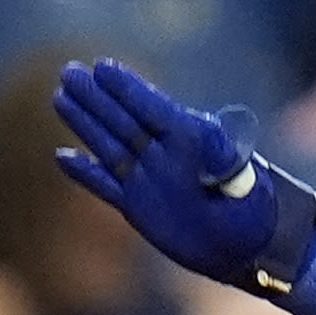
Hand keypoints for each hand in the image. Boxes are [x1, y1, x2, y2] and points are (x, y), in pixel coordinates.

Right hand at [47, 58, 281, 291]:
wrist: (250, 248)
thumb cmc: (255, 209)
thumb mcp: (245, 181)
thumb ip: (223, 158)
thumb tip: (206, 136)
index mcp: (191, 140)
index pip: (153, 108)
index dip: (128, 88)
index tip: (102, 67)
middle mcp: (164, 154)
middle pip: (123, 119)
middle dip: (96, 96)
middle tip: (70, 71)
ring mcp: (148, 178)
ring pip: (108, 145)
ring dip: (84, 122)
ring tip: (60, 96)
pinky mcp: (137, 205)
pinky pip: (105, 185)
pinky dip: (85, 173)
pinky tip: (62, 156)